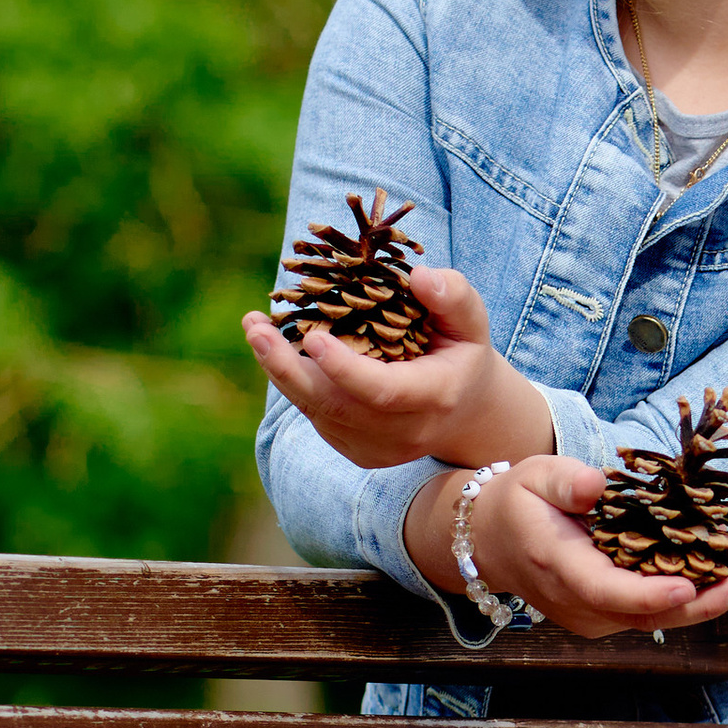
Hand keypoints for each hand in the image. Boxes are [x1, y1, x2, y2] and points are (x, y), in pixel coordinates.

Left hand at [242, 265, 551, 473]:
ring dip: (281, 370)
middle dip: (288, 368)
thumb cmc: (463, 355)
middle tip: (256, 329)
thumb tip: (419, 276)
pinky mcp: (357, 451)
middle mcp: (403, 432)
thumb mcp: (472, 322)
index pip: (383, 391)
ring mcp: (377, 448)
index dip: (345, 369)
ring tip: (256, 328)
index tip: (312, 337)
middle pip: (334, 406)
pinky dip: (295, 382)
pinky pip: (317, 416)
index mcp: (434, 396)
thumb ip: (454, 296)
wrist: (465, 414)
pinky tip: (278, 350)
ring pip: (318, 411)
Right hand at [413, 455, 727, 639]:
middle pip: (639, 615)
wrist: (491, 542)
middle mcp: (574, 601)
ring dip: (699, 605)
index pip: (605, 589)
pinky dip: (682, 601)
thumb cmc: (520, 501)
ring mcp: (588, 615)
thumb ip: (564, 481)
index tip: (687, 586)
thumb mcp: (534, 475)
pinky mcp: (601, 617)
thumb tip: (596, 485)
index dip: (648, 593)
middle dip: (696, 605)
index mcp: (557, 564)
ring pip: (648, 620)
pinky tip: (718, 581)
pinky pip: (645, 615)